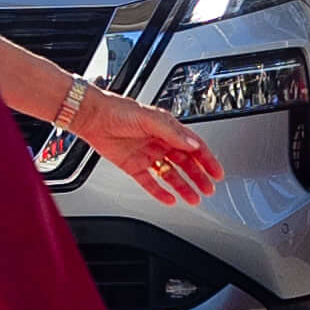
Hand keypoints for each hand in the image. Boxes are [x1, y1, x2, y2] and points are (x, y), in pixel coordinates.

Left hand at [64, 85, 224, 207]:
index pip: (194, 147)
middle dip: (198, 177)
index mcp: (168, 129)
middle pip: (185, 163)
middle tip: (208, 189)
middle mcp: (159, 142)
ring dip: (183, 187)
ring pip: (170, 175)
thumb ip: (172, 132)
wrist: (92, 117)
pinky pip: (150, 182)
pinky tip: (169, 199)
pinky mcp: (133, 166)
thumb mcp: (149, 118)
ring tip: (194, 199)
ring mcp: (147, 155)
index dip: (207, 160)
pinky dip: (160, 191)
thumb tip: (192, 144)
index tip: (217, 172)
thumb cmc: (118, 110)